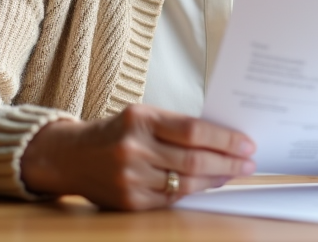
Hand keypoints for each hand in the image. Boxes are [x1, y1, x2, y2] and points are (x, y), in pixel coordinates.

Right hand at [20, 104, 256, 209]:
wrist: (69, 157)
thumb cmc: (113, 132)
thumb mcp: (141, 116)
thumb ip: (175, 126)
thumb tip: (220, 140)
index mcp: (140, 119)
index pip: (193, 130)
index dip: (224, 139)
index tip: (246, 143)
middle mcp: (133, 148)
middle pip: (193, 160)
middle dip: (227, 162)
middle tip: (248, 162)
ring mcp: (131, 177)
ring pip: (185, 183)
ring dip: (215, 180)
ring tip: (232, 173)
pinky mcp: (129, 201)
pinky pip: (171, 198)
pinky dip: (193, 192)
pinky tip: (207, 186)